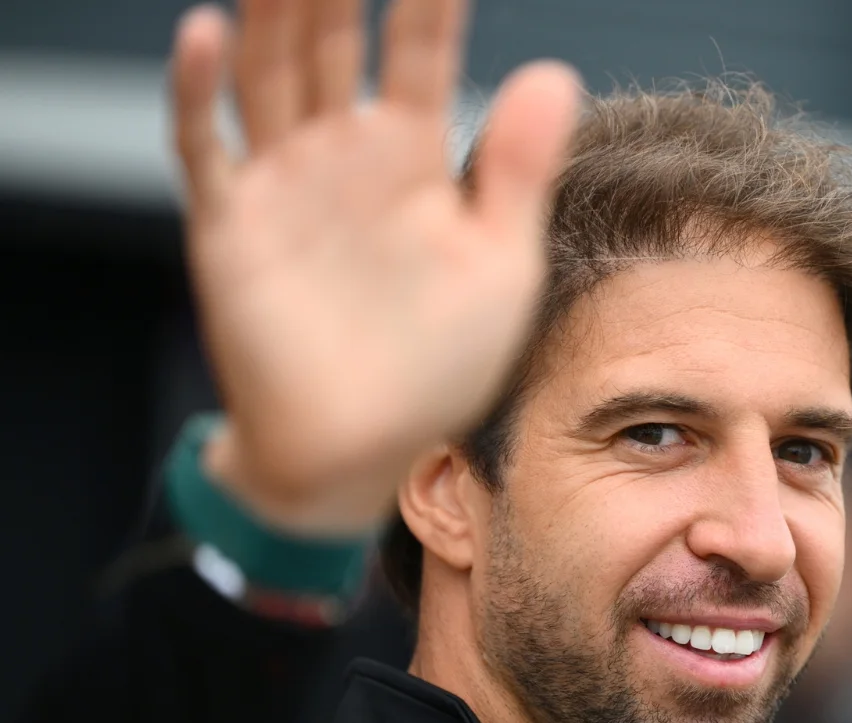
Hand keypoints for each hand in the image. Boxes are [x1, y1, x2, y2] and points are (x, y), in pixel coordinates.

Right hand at [168, 0, 579, 533]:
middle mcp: (343, 156)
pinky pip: (206, 148)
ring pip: (269, 74)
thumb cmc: (438, 365)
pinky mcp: (231, 229)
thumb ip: (518, 171)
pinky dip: (198, 91)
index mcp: (413, 158)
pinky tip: (208, 31)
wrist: (366, 451)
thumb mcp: (500, 265)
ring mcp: (283, 186)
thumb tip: (555, 73)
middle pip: (331, 43)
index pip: (421, 53)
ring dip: (272, 14)